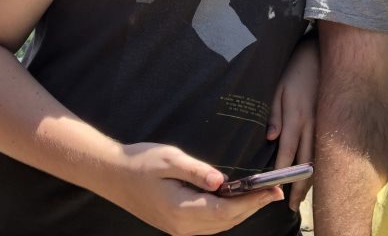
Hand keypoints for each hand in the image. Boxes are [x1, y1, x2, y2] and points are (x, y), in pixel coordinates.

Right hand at [111, 142, 282, 235]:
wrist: (112, 175)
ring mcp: (178, 228)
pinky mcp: (176, 225)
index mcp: (181, 209)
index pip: (226, 210)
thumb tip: (223, 181)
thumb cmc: (140, 162)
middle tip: (275, 192)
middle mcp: (182, 226)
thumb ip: (197, 171)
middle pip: (226, 221)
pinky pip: (208, 224)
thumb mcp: (170, 159)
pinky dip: (225, 214)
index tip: (271, 191)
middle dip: (253, 207)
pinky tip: (234, 201)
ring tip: (260, 196)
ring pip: (219, 226)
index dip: (251, 202)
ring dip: (241, 212)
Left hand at [266, 35, 317, 209]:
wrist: (319, 55)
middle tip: (291, 205)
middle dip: (297, 185)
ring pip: (317, 158)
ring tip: (303, 196)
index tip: (275, 187)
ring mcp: (323, 123)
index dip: (281, 171)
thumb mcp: (277, 87)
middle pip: (304, 161)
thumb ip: (273, 113)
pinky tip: (318, 176)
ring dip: (310, 180)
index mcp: (294, 116)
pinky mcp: (329, 121)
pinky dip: (320, 166)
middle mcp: (310, 124)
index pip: (287, 151)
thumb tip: (270, 138)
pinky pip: (324, 149)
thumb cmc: (293, 71)